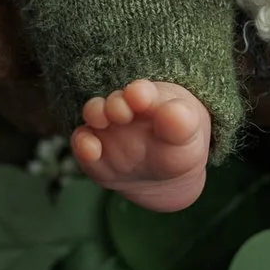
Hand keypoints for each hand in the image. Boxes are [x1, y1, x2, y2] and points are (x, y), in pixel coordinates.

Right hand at [72, 79, 211, 211]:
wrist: (165, 177)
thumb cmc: (178, 147)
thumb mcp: (187, 136)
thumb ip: (182, 123)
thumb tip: (174, 110)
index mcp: (150, 100)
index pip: (142, 91)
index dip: (139, 93)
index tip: (139, 96)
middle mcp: (124, 109)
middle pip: (115, 100)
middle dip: (116, 104)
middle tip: (123, 112)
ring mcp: (106, 129)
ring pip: (94, 114)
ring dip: (96, 115)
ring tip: (101, 121)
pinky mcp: (92, 153)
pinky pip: (83, 144)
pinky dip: (83, 145)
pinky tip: (91, 150)